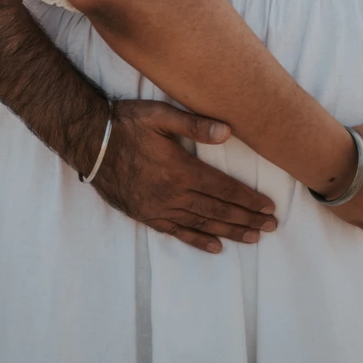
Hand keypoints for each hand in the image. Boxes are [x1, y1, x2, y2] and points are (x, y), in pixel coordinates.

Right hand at [93, 99, 278, 253]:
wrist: (91, 144)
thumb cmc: (126, 124)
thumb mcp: (160, 115)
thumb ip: (194, 124)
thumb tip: (227, 131)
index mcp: (182, 170)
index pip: (224, 189)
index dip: (249, 200)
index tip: (269, 208)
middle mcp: (174, 194)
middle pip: (218, 210)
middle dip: (248, 219)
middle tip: (271, 227)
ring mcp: (160, 208)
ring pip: (203, 224)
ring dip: (230, 232)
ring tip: (253, 238)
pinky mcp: (147, 215)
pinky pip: (178, 232)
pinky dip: (198, 240)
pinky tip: (215, 247)